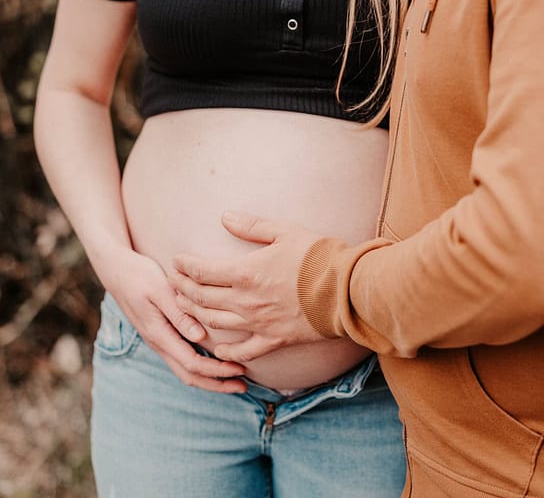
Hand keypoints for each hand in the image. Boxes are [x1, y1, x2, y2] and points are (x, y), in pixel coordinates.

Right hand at [102, 248, 246, 392]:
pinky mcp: (161, 332)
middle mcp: (159, 343)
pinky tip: (215, 357)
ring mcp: (159, 340)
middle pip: (189, 375)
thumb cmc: (139, 276)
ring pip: (185, 369)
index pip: (192, 364)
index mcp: (159, 334)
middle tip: (243, 385)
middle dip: (217, 383)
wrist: (116, 270)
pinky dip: (201, 363)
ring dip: (210, 376)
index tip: (240, 370)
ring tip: (234, 376)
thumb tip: (200, 338)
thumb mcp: (159, 290)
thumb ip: (179, 314)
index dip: (217, 371)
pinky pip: (182, 356)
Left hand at [170, 212, 323, 362]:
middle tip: (173, 282)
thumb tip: (225, 217)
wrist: (345, 291)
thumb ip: (251, 226)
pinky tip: (218, 348)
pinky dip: (226, 350)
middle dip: (183, 289)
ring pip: (214, 323)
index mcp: (245, 272)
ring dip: (194, 315)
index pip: (203, 271)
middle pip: (202, 298)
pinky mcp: (272, 339)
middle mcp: (244, 301)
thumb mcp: (284, 231)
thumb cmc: (317, 256)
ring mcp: (257, 324)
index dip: (185, 266)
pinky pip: (242, 350)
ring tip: (185, 308)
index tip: (177, 260)